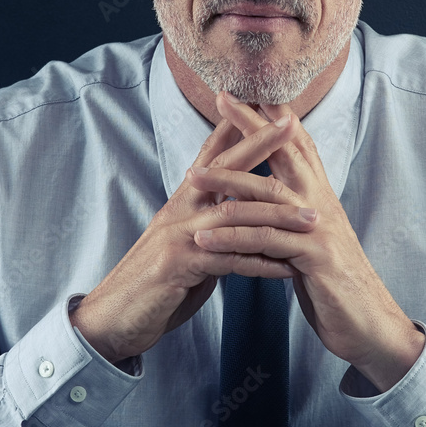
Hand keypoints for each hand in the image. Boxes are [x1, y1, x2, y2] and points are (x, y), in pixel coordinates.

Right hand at [70, 112, 319, 363]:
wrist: (112, 320)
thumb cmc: (153, 285)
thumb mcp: (184, 250)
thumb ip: (211, 232)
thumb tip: (238, 226)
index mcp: (181, 205)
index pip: (211, 158)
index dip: (234, 130)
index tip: (260, 106)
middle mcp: (178, 212)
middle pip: (222, 169)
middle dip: (258, 144)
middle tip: (290, 125)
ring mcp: (177, 236)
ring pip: (234, 214)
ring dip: (277, 216)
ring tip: (312, 219)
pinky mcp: (178, 265)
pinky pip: (229, 260)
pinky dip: (261, 264)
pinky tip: (287, 268)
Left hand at [187, 91, 424, 392]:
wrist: (369, 324)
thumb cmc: (334, 283)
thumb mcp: (310, 240)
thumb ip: (291, 215)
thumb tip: (264, 196)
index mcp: (318, 198)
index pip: (296, 146)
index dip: (273, 117)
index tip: (248, 92)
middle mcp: (321, 204)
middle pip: (285, 152)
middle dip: (252, 124)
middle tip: (222, 98)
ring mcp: (319, 228)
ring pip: (269, 195)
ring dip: (228, 182)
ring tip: (191, 178)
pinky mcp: (315, 257)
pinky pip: (267, 241)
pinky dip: (234, 238)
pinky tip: (205, 238)